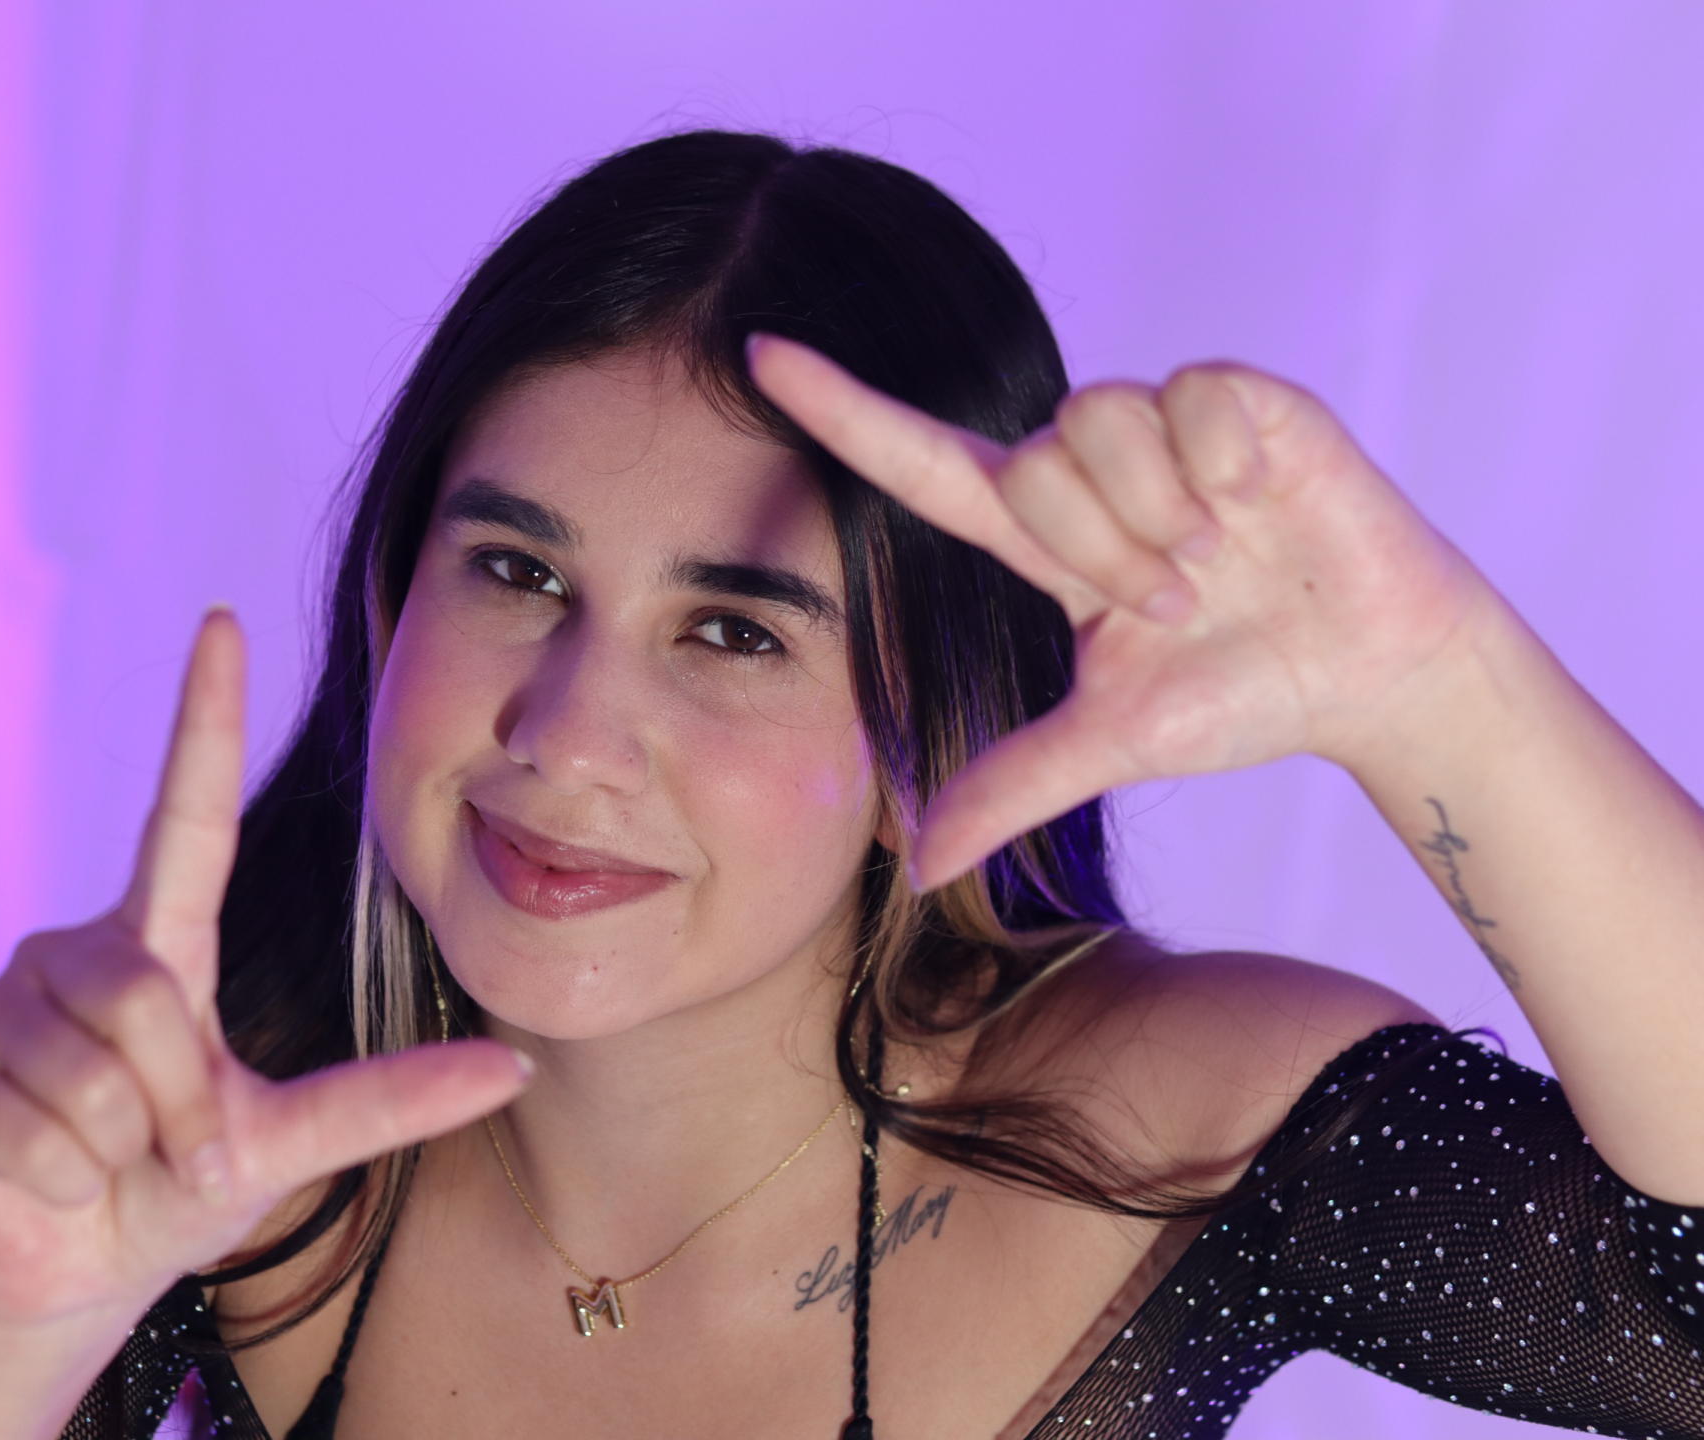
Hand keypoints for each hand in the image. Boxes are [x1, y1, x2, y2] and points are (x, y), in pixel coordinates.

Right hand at [0, 608, 530, 1328]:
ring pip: (91, 1071)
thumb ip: (388, 1099)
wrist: (75, 1274)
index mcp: (163, 945)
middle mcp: (77, 952)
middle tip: (174, 1155)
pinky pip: (26, 1125)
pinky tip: (43, 1180)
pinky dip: (58, 1179)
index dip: (205, 719)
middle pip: (150, 1000)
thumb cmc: (181, 1186)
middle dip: (180, 1106)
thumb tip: (517, 1067)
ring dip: (121, 1147)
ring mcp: (1, 1006)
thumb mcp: (288, 1138)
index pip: (189, 815)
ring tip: (108, 1163)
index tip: (226, 621)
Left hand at [744, 333, 1501, 891]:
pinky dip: (1225, 460)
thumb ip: (1013, 785)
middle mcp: (1087, 472)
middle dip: (1102, 549)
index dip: (842, 412)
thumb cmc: (1241, 696)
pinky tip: (1263, 496)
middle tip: (1175, 598)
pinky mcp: (1240, 397)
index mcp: (1043, 543)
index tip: (756, 355)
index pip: (922, 465)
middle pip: (1028, 462)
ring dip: (1159, 513)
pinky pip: (1191, 393)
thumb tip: (919, 870)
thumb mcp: (1113, 742)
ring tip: (1222, 557)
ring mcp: (1164, 429)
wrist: (1376, 671)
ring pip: (1095, 421)